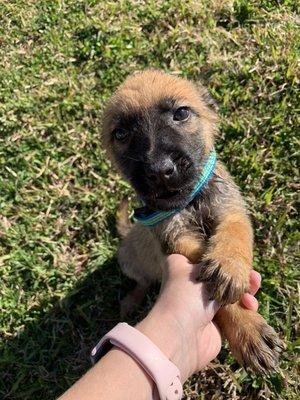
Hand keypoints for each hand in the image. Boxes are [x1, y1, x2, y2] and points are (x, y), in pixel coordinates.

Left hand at [137, 254, 260, 381]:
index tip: (233, 253)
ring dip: (245, 290)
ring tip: (255, 283)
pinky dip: (245, 308)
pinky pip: (236, 313)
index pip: (201, 256)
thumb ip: (217, 263)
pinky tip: (251, 305)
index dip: (219, 254)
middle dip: (238, 274)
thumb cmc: (186, 296)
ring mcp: (204, 305)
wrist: (182, 337)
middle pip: (220, 276)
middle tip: (252, 273)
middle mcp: (192, 286)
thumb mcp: (201, 269)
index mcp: (182, 268)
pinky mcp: (217, 324)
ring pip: (230, 294)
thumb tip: (224, 260)